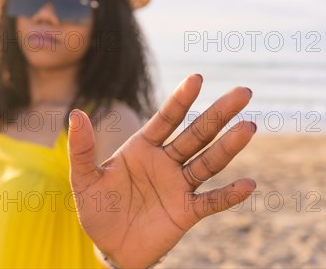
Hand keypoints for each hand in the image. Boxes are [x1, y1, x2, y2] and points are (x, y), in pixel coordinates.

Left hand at [67, 74, 256, 267]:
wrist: (110, 247)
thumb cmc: (98, 209)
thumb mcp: (84, 179)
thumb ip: (82, 149)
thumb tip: (75, 114)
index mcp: (143, 148)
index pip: (166, 118)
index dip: (181, 99)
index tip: (197, 78)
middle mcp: (166, 162)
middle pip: (196, 134)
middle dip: (218, 114)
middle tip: (244, 92)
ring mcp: (178, 186)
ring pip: (208, 162)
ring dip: (228, 146)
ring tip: (248, 127)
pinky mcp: (186, 212)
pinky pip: (211, 201)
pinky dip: (229, 195)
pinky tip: (249, 184)